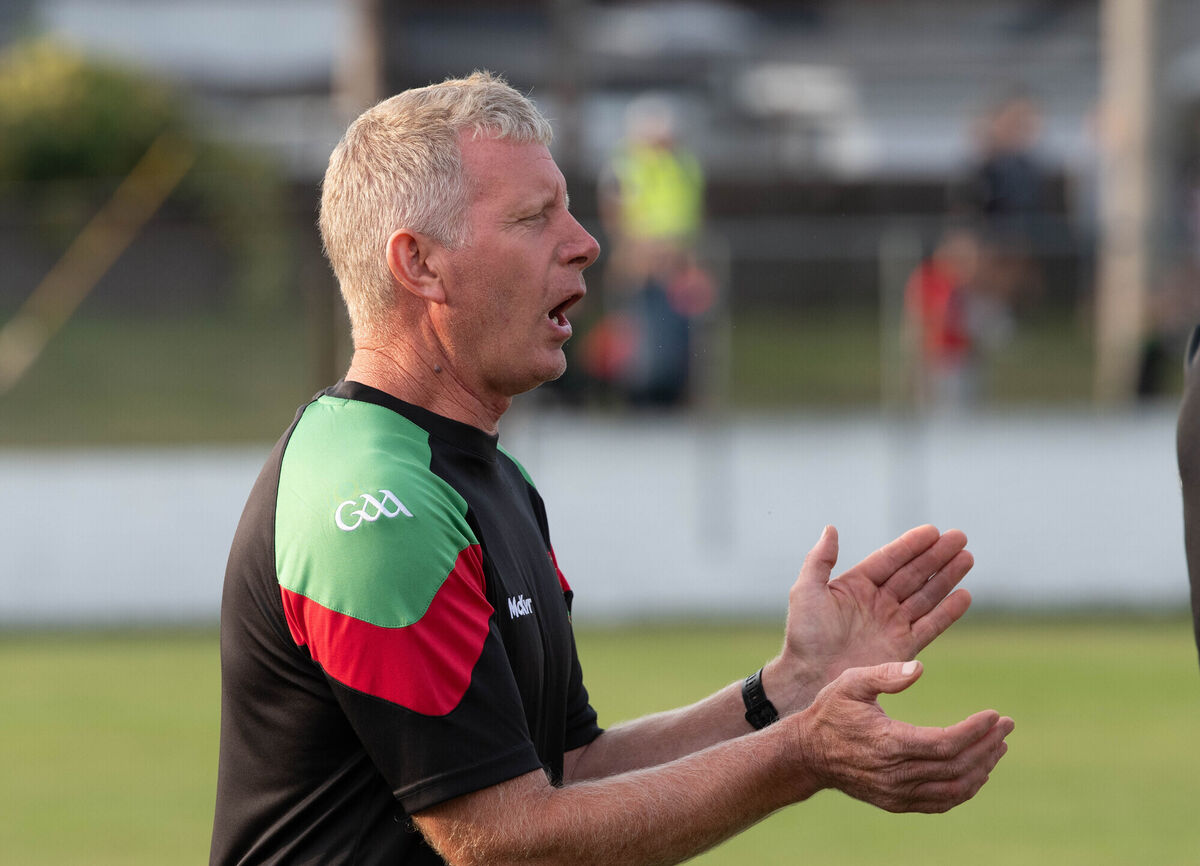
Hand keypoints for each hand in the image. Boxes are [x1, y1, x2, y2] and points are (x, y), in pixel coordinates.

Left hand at [767, 525, 972, 709]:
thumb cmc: (805, 636)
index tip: (933, 531)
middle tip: (960, 537)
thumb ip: (819, 560)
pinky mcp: (903, 648)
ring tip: (967, 557)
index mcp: (856, 585)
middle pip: (913, 574)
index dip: (911, 545)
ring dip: (947, 577)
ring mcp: (892, 624)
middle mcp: (877, 602)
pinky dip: (948, 611)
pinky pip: (931, 625)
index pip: (889, 559)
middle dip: (937, 555)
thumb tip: (831, 528)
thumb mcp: (806, 591)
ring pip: (926, 595)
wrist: (811, 678)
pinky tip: (965, 595)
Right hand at [793, 661, 1013, 812]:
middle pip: (957, 766)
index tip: (995, 715)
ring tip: (999, 746)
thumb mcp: (850, 683)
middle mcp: (896, 775)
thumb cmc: (830, 712)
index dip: (975, 731)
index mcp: (888, 744)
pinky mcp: (898, 803)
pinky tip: (978, 771)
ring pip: (955, 788)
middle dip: (988, 746)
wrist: (808, 754)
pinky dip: (965, 788)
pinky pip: (942, 801)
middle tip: (1006, 726)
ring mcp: (898, 794)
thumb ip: (885, 674)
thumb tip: (919, 668)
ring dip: (982, 768)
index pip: (946, 743)